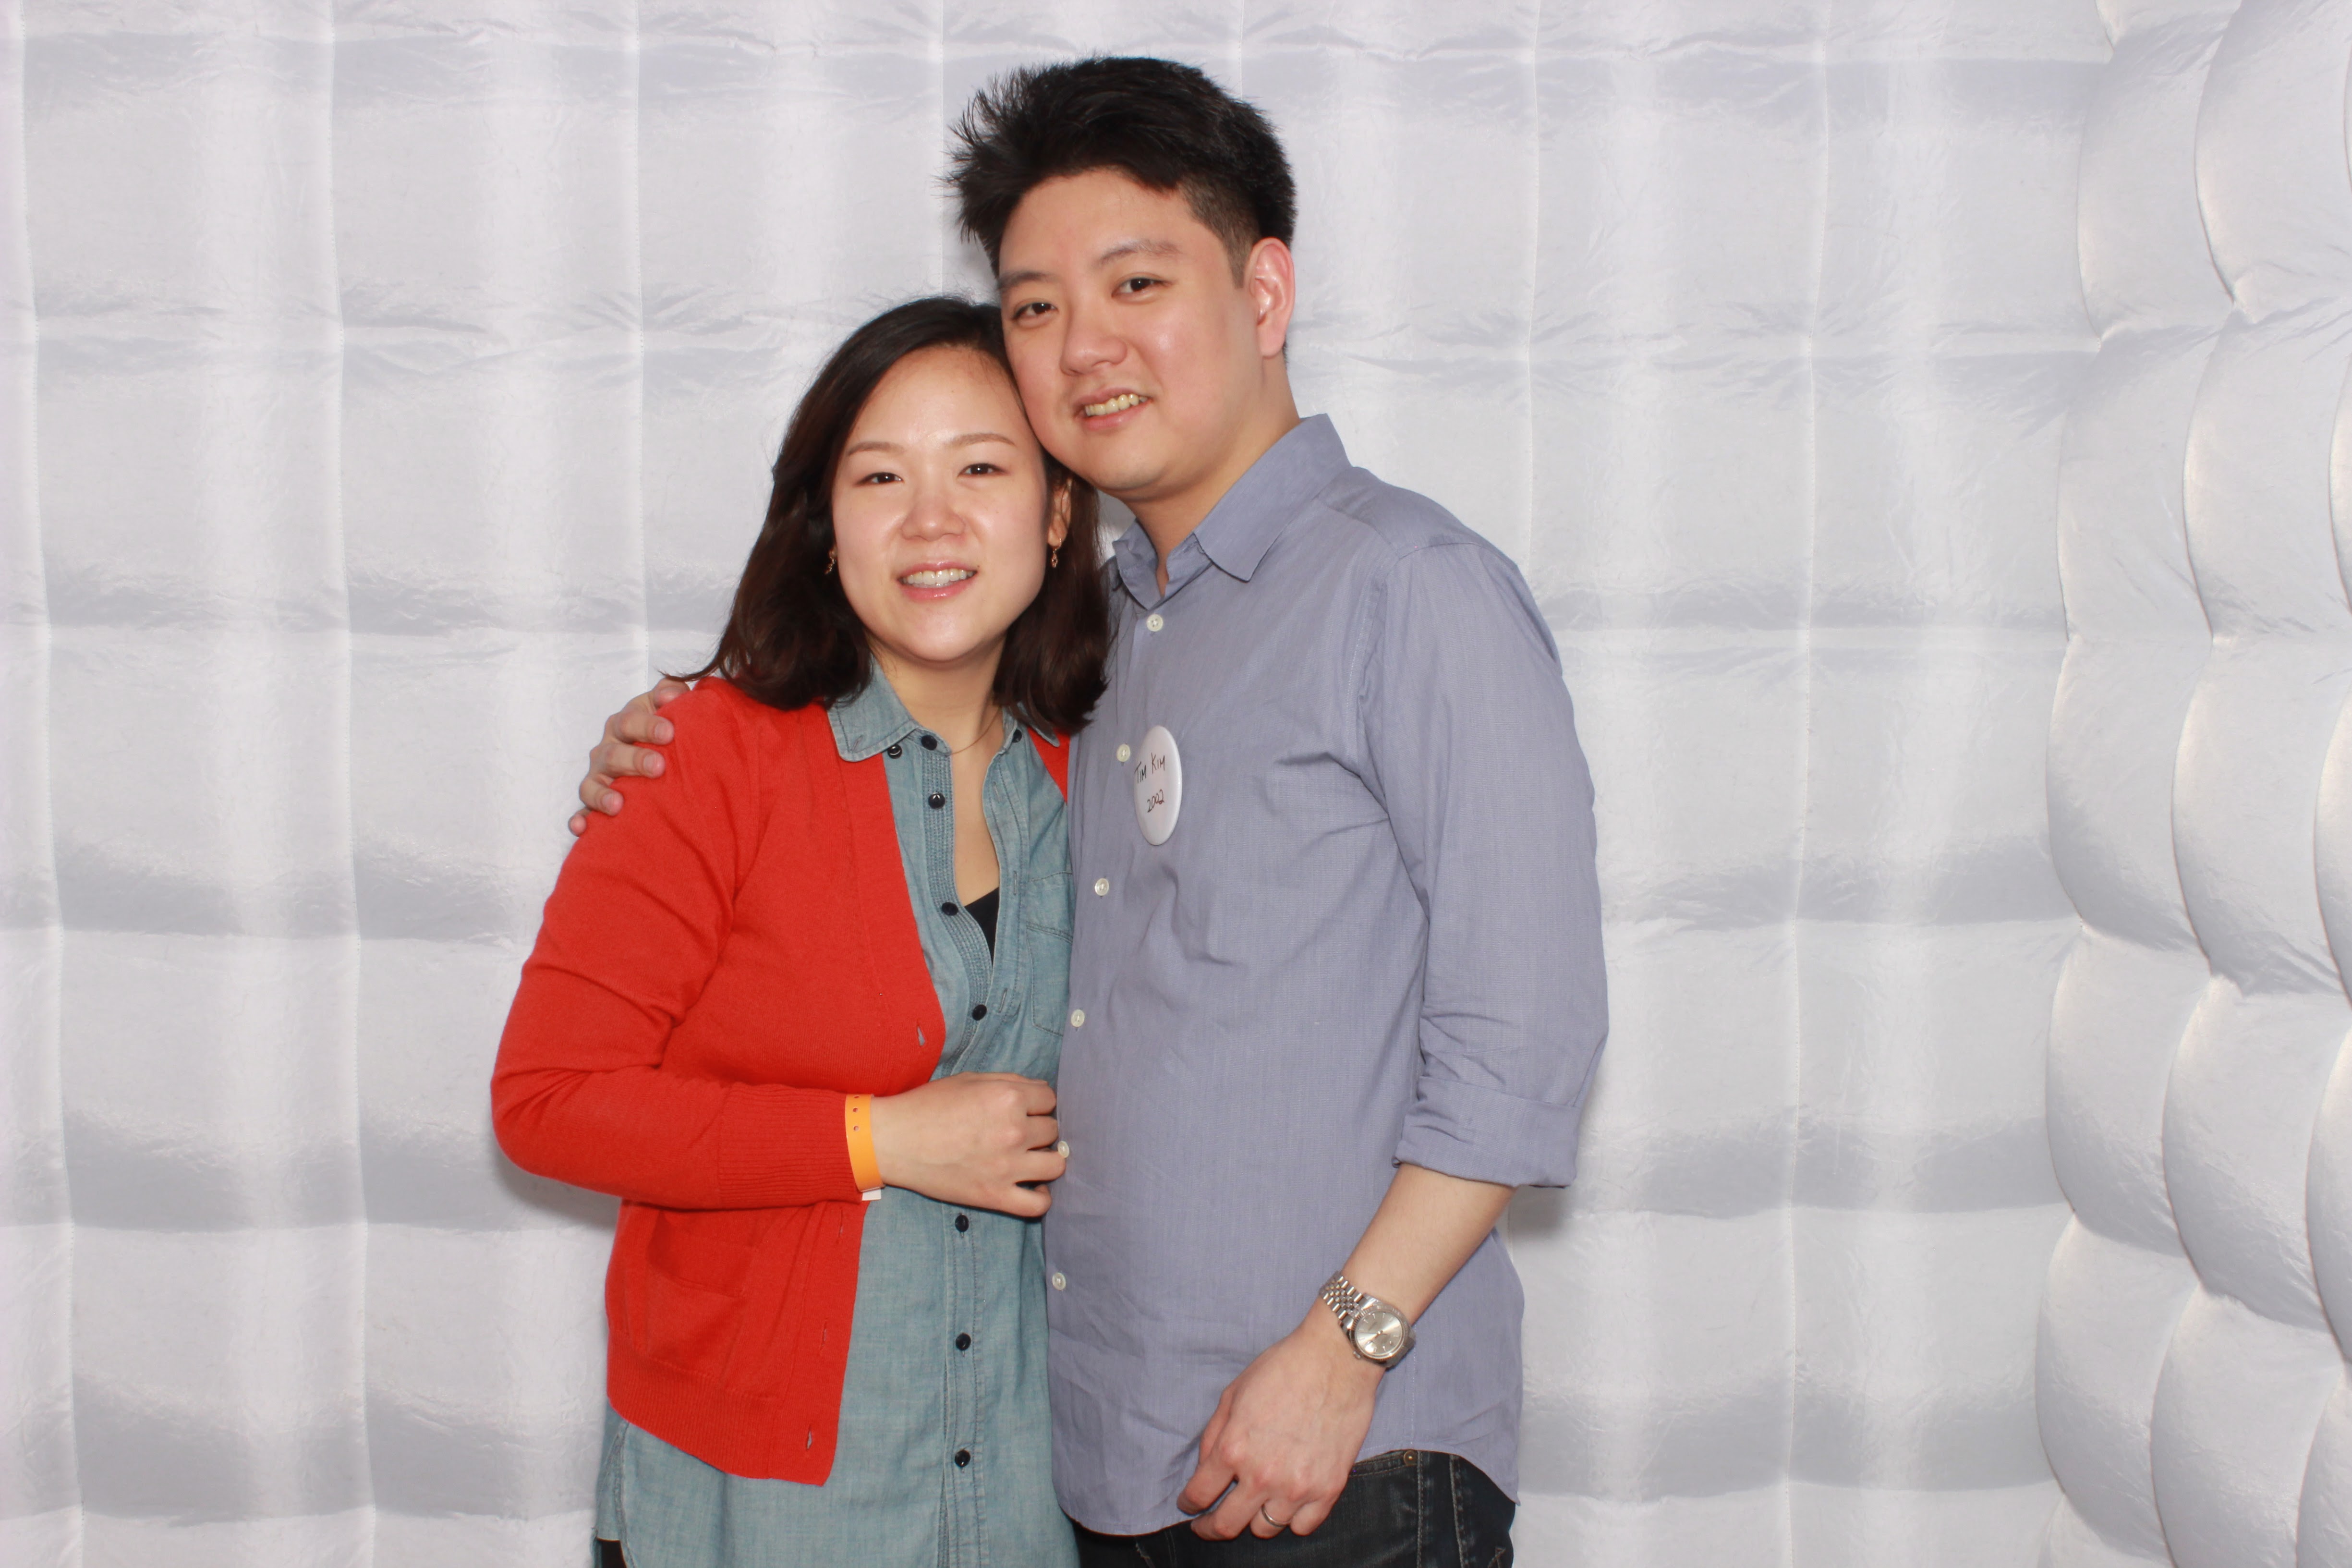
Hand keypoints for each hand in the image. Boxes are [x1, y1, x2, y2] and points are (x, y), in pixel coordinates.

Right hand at [569, 678, 690, 835]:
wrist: (661, 750)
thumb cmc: (665, 727)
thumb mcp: (668, 705)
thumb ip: (672, 692)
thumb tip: (672, 693)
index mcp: (624, 723)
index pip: (630, 720)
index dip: (648, 726)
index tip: (670, 732)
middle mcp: (607, 748)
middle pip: (613, 754)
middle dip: (634, 760)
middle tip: (658, 767)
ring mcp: (599, 776)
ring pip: (592, 784)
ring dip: (602, 794)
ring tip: (617, 804)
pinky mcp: (595, 801)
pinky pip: (583, 812)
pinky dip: (580, 820)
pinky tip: (580, 828)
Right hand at [869, 1072, 1065, 1216]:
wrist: (894, 1140)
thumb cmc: (928, 1106)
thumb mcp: (970, 1080)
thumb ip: (1009, 1082)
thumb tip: (1039, 1092)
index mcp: (1009, 1098)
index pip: (1049, 1099)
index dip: (1036, 1103)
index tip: (1023, 1110)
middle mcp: (1014, 1131)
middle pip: (1052, 1130)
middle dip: (1038, 1128)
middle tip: (1016, 1133)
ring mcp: (1007, 1167)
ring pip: (1056, 1164)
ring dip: (1046, 1159)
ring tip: (1029, 1157)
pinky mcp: (995, 1195)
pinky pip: (1038, 1204)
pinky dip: (1041, 1197)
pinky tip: (1031, 1187)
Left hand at [1177, 1307, 1382, 1538]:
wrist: (1336, 1359)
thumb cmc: (1283, 1369)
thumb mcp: (1233, 1393)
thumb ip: (1213, 1436)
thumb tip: (1205, 1468)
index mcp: (1234, 1448)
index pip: (1199, 1495)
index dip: (1188, 1504)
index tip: (1189, 1504)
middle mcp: (1263, 1475)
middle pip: (1227, 1526)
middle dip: (1211, 1527)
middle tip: (1209, 1524)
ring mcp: (1298, 1486)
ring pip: (1265, 1529)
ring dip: (1254, 1519)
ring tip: (1255, 1504)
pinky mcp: (1328, 1488)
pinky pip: (1303, 1527)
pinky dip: (1292, 1519)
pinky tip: (1287, 1503)